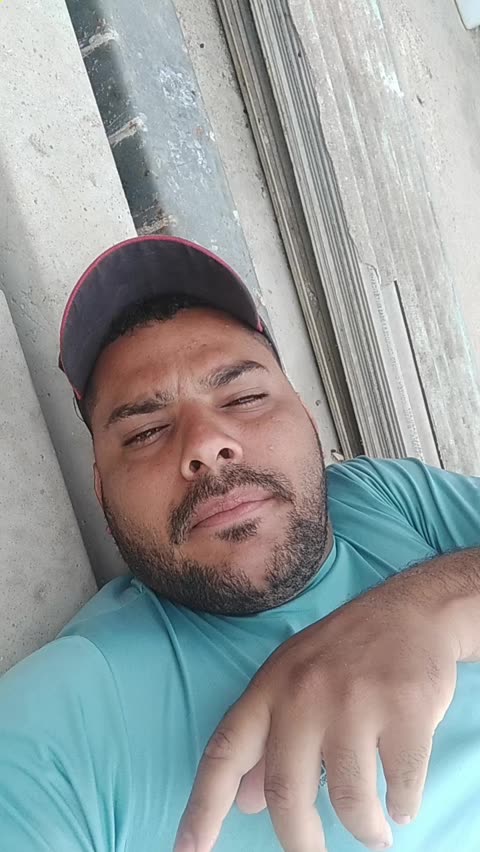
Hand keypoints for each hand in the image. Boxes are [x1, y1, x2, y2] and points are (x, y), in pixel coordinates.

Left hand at [175, 579, 458, 851]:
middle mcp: (304, 694)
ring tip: (374, 832)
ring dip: (364, 830)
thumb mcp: (293, 681)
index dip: (202, 809)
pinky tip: (402, 800)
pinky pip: (401, 785)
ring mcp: (356, 700)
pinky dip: (402, 806)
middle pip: (287, 794)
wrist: (411, 612)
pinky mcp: (405, 708)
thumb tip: (244, 802)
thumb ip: (267, 740)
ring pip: (349, 800)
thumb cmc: (345, 652)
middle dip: (302, 843)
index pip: (225, 754)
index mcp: (270, 688)